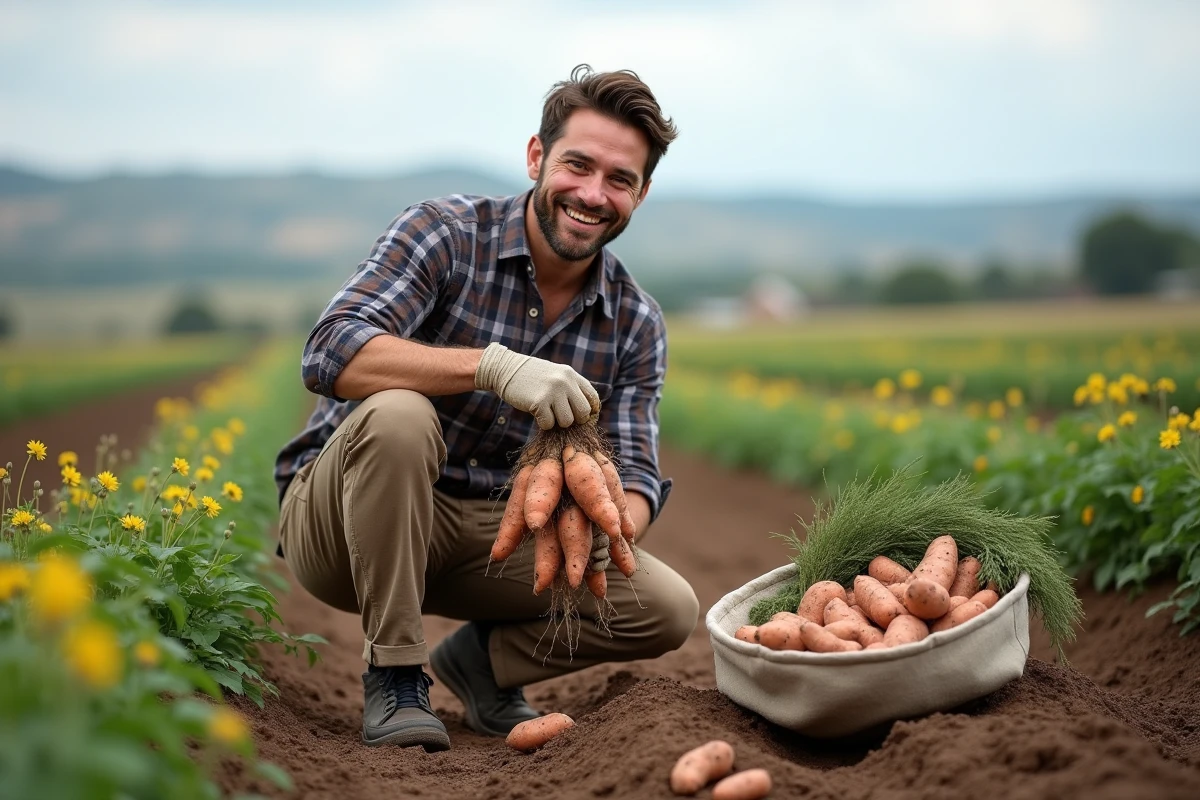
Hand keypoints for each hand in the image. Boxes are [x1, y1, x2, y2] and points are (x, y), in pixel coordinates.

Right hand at [475, 343, 599, 429]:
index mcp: (571, 375)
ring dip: (557, 423)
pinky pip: (549, 424)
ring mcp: (553, 391)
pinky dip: (543, 423)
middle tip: (561, 417)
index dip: (590, 412)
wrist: (505, 369)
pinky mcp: (539, 402)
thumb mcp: (555, 375)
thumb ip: (571, 388)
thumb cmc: (531, 377)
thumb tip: (588, 414)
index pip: (593, 398)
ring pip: (567, 421)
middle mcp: (565, 381)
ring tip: (547, 413)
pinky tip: (537, 414)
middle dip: (574, 420)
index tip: (580, 417)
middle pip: (583, 413)